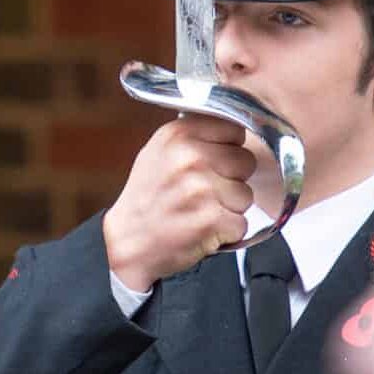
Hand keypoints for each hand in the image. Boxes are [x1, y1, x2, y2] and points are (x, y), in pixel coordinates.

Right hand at [103, 115, 255, 290]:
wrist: (127, 243)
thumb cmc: (147, 198)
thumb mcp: (159, 151)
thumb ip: (193, 136)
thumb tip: (234, 130)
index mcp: (178, 134)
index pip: (235, 130)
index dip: (228, 150)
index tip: (212, 164)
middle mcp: (189, 156)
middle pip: (246, 162)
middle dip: (231, 180)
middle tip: (202, 193)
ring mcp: (201, 188)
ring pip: (246, 195)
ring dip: (229, 209)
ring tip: (199, 212)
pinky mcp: (210, 220)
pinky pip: (242, 224)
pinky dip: (227, 233)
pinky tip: (202, 229)